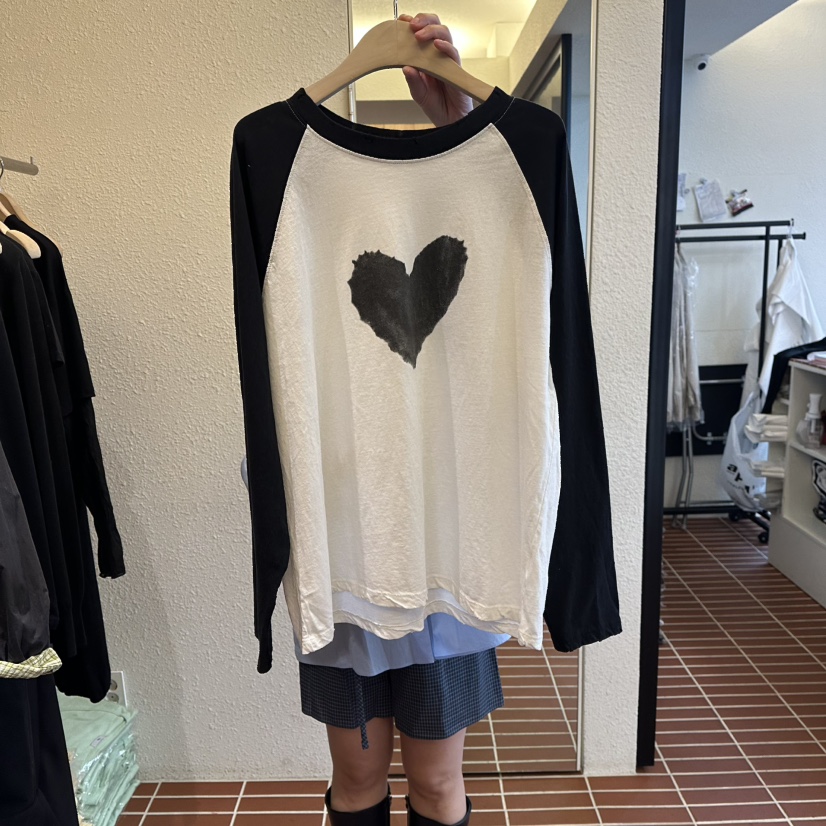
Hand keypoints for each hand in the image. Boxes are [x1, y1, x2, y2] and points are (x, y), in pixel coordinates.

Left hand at [398, 12, 472, 126]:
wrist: (449, 121)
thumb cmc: (436, 105)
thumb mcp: (418, 93)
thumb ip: (413, 80)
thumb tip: (405, 67)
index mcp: (426, 57)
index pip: (421, 32)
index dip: (412, 24)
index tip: (401, 21)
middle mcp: (437, 55)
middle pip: (435, 26)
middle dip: (424, 20)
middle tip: (412, 24)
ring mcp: (447, 60)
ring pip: (444, 34)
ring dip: (431, 30)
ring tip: (419, 34)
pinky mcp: (456, 69)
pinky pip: (453, 53)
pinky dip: (445, 46)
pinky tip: (436, 45)